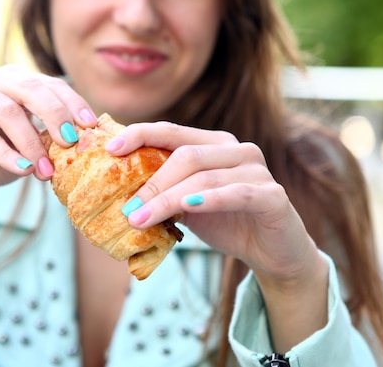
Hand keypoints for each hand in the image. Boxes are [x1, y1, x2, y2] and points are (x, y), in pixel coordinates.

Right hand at [0, 63, 96, 284]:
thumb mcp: (30, 144)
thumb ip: (50, 137)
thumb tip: (86, 143)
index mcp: (15, 78)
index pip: (50, 84)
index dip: (72, 102)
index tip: (91, 125)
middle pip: (31, 90)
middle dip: (56, 116)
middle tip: (71, 143)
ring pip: (9, 111)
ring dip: (31, 143)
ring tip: (45, 170)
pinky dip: (6, 154)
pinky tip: (22, 170)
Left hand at [107, 121, 328, 349]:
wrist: (272, 252)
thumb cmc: (227, 222)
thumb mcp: (188, 206)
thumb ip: (163, 193)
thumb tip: (118, 196)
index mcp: (214, 144)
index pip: (172, 131)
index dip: (141, 135)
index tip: (110, 150)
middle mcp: (237, 150)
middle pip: (186, 155)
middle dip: (152, 181)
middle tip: (127, 207)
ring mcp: (257, 170)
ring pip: (205, 177)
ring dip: (168, 199)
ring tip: (140, 218)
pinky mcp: (272, 195)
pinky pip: (237, 194)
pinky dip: (210, 199)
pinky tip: (188, 208)